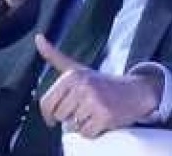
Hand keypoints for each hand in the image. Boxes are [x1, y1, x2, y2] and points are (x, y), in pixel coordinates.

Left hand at [35, 34, 162, 137]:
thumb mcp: (76, 68)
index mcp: (72, 75)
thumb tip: (37, 37)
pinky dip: (93, 131)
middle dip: (70, 117)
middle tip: (84, 107)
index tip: (53, 118)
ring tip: (94, 111)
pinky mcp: (105, 115)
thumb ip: (55, 56)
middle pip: (60, 116)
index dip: (48, 115)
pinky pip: (87, 133)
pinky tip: (101, 119)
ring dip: (82, 124)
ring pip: (73, 126)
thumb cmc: (100, 83)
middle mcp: (82, 85)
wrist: (134, 91)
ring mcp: (94, 100)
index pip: (46, 104)